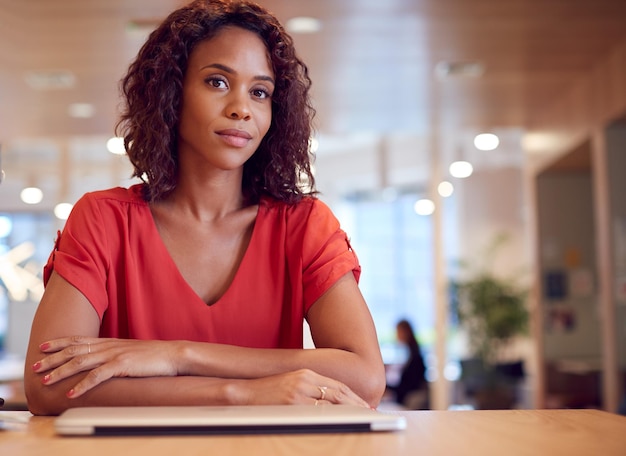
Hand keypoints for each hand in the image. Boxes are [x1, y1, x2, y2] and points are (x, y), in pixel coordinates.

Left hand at [32, 336, 181, 397]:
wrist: (173, 354)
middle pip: (74, 350)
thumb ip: (114, 353)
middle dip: (52, 358)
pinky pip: (98, 376)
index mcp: (110, 342)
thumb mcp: (130, 351)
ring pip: (81, 361)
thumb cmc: (154, 355)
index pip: (79, 340)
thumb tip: (101, 361)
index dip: (59, 343)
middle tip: (35, 366)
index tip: (43, 346)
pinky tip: (72, 392)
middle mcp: (109, 345)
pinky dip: (82, 384)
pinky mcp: (122, 365)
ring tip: (46, 380)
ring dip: (61, 371)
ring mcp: (115, 354)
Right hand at [233, 368, 370, 407]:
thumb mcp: (291, 384)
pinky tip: (342, 422)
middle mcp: (305, 380)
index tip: (365, 404)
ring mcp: (299, 392)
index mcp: (306, 373)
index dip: (353, 395)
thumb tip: (329, 401)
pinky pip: (318, 412)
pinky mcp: (292, 403)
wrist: (244, 394)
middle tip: (370, 412)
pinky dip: (333, 417)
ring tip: (361, 418)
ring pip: (331, 403)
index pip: (337, 385)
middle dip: (356, 403)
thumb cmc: (267, 392)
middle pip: (338, 392)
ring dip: (348, 411)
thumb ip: (310, 388)